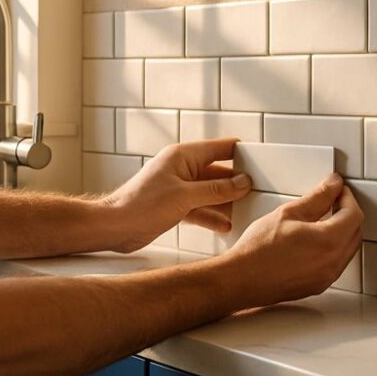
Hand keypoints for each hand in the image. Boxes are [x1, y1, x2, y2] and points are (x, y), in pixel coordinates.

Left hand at [101, 139, 251, 252]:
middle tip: (259, 194)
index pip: (221, 148)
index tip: (262, 165)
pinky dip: (213, 216)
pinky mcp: (175, 206)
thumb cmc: (140, 205)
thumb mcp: (185, 196)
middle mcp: (182, 169)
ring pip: (211, 193)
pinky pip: (201, 208)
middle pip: (219, 173)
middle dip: (237, 184)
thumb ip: (216, 190)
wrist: (115, 227)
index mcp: (184, 156)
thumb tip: (242, 183)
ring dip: (227, 203)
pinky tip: (227, 226)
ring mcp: (179, 187)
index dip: (242, 155)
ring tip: (247, 212)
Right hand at [217, 173, 363, 307]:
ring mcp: (326, 277)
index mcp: (329, 242)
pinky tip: (314, 241)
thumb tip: (333, 185)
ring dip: (342, 231)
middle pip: (355, 232)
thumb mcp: (288, 213)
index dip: (347, 198)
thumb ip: (317, 197)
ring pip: (348, 249)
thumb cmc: (258, 249)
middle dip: (347, 214)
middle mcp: (333, 263)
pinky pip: (336, 263)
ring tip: (322, 219)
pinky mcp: (318, 285)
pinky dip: (333, 248)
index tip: (337, 190)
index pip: (354, 215)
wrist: (240, 279)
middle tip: (332, 201)